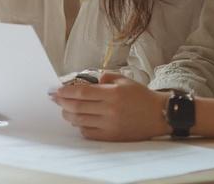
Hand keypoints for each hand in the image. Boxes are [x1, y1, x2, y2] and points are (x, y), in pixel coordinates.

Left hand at [52, 72, 171, 140]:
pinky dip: (80, 127)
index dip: (65, 91)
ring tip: (65, 110)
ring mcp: (109, 125)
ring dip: (68, 115)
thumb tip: (87, 81)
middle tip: (56, 99)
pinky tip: (79, 121)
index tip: (56, 90)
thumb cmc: (140, 96)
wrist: (158, 115)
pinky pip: (88, 133)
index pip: (81, 92)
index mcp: (111, 94)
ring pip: (79, 121)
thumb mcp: (124, 80)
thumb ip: (105, 77)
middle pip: (77, 107)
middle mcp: (109, 110)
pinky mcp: (111, 136)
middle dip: (62, 103)